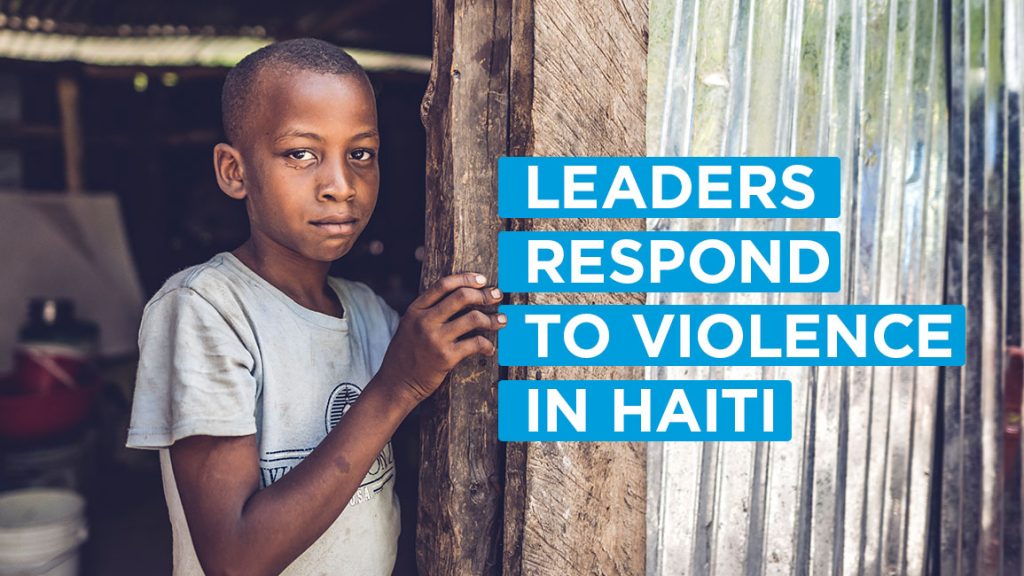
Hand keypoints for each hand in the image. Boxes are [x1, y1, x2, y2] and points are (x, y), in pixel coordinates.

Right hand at [379, 273, 505, 404]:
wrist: (396, 384)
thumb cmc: (406, 354)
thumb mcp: (409, 326)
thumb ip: (428, 311)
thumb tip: (460, 297)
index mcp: (416, 310)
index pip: (443, 285)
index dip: (466, 278)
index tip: (482, 280)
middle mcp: (425, 321)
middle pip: (461, 297)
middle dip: (484, 295)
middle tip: (498, 296)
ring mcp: (435, 338)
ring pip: (473, 318)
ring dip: (492, 319)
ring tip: (501, 321)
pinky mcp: (446, 357)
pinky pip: (475, 344)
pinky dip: (487, 345)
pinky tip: (489, 349)